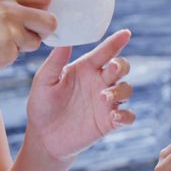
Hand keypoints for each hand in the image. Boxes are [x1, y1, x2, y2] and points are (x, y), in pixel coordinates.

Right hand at [0, 0, 55, 83]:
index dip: (43, 7)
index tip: (38, 14)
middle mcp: (8, 9)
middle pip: (49, 20)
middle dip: (45, 29)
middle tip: (33, 34)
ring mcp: (10, 31)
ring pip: (36, 40)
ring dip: (24, 44)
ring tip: (0, 44)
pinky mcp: (8, 51)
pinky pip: (20, 54)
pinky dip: (9, 55)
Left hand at [24, 29, 134, 160]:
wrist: (43, 137)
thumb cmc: (41, 106)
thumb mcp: (43, 82)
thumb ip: (54, 62)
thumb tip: (65, 41)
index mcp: (85, 69)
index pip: (104, 52)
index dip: (116, 42)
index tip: (125, 33)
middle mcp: (99, 82)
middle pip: (121, 67)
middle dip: (121, 65)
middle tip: (112, 69)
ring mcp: (106, 102)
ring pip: (127, 89)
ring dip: (120, 91)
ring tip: (103, 97)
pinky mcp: (109, 122)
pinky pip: (128, 116)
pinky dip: (126, 115)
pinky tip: (113, 116)